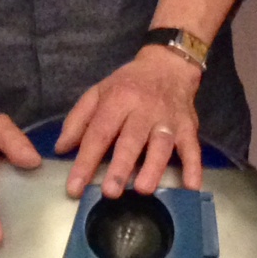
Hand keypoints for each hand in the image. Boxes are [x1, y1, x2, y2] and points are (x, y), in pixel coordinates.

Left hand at [58, 47, 202, 197]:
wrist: (168, 65)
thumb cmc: (128, 84)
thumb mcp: (98, 93)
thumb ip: (78, 120)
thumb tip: (61, 149)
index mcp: (118, 100)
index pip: (99, 133)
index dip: (86, 161)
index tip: (75, 187)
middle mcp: (144, 110)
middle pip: (131, 140)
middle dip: (121, 167)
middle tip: (110, 192)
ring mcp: (168, 119)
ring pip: (161, 145)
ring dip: (153, 167)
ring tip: (143, 190)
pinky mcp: (189, 127)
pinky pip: (193, 148)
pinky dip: (194, 167)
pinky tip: (191, 186)